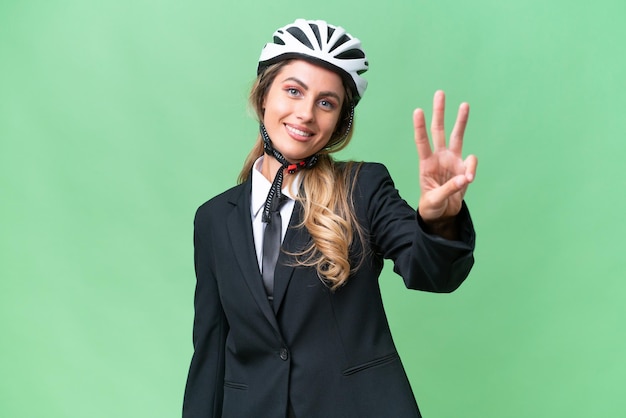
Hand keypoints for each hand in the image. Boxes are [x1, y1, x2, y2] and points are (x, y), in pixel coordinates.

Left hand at [414, 90, 477, 223]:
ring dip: (461, 121)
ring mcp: (452, 161)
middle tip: (439, 94)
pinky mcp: (464, 168)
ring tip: (464, 104)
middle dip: (439, 112)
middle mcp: (439, 158)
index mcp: (426, 164)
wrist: (443, 215)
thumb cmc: (432, 206)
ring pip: (457, 136)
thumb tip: (465, 177)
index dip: (420, 127)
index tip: (418, 111)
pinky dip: (471, 169)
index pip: (422, 142)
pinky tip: (467, 180)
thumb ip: (449, 188)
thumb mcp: (435, 200)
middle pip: (438, 130)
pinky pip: (471, 163)